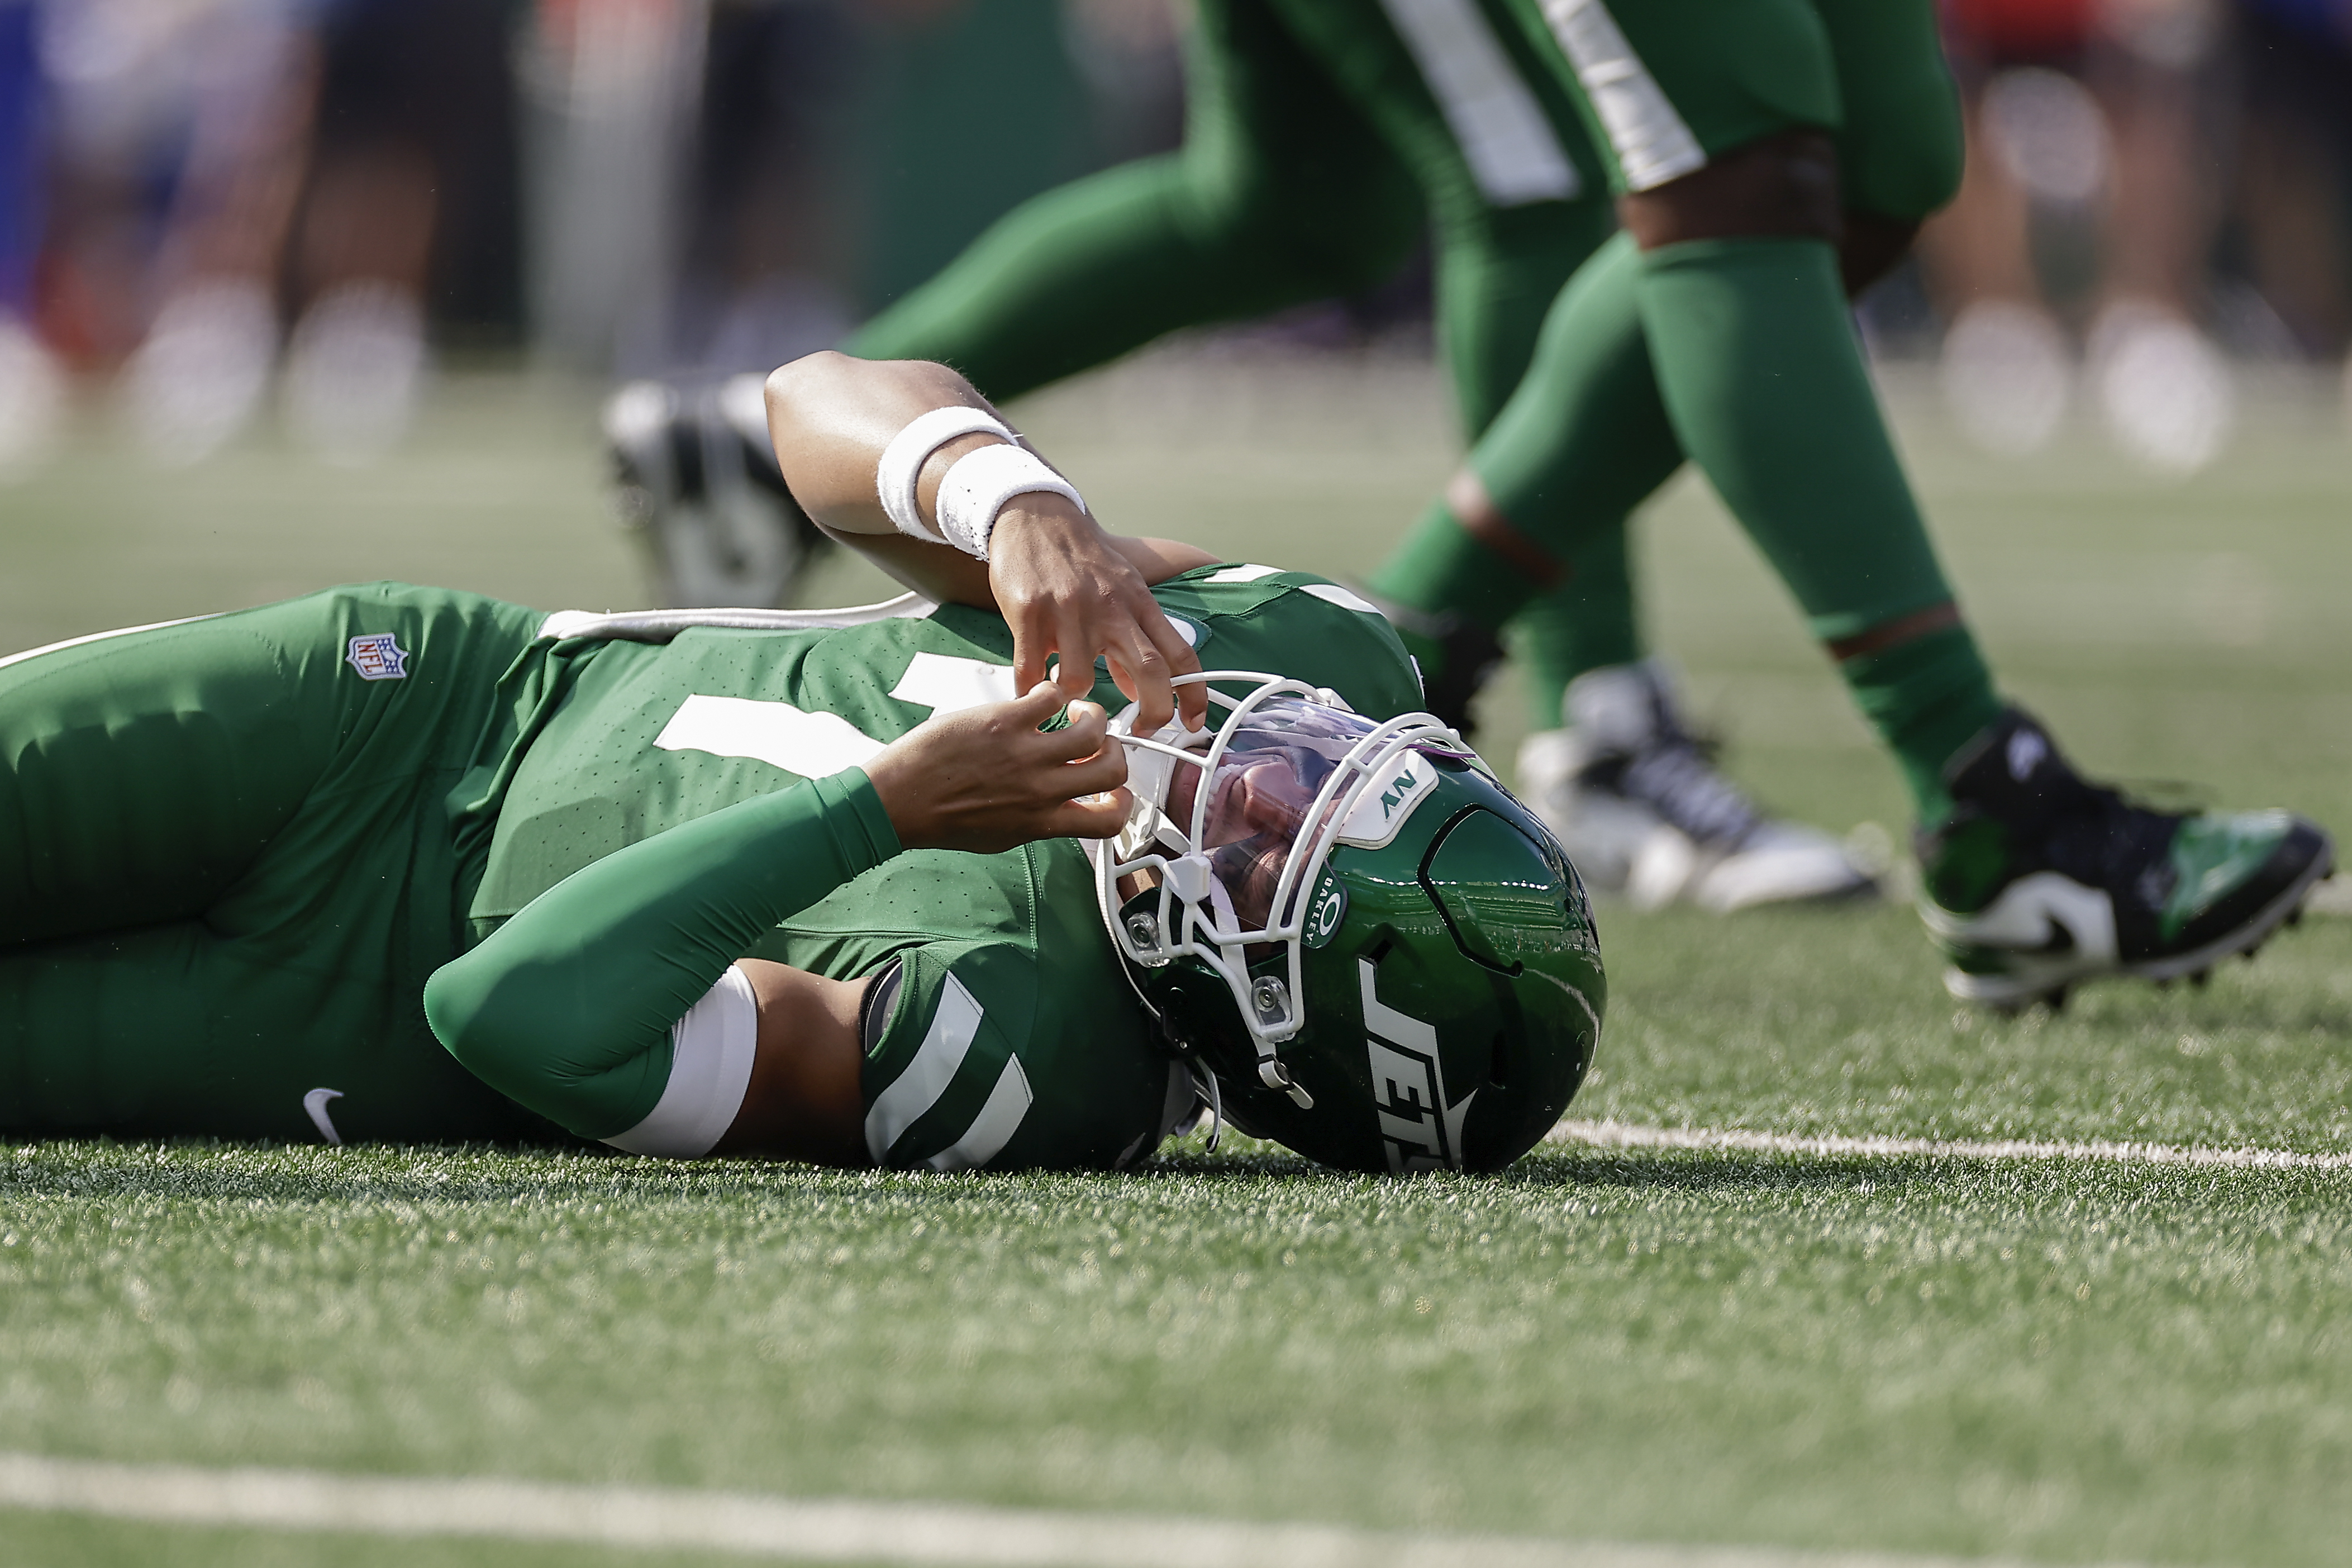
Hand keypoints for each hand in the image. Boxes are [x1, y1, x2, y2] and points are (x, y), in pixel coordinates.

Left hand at [863, 683, 1131, 853]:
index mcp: (1043, 822)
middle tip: (1097, 743)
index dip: (1122, 804)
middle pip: (1113, 769)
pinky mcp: (1005, 721)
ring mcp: (1025, 754)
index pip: (1108, 821)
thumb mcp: (1003, 835)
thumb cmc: (942, 818)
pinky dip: (1053, 693)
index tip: (1114, 791)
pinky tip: (1040, 698)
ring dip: (1093, 716)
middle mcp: (1041, 790)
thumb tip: (1063, 810)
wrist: (899, 800)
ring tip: (1077, 711)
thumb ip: (1040, 821)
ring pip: (1093, 729)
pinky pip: (1051, 697)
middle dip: (1114, 752)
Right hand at [987, 499, 1205, 733]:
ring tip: (1064, 695)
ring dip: (1073, 699)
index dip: (1193, 694)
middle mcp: (1110, 607)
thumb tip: (1136, 689)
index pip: (1180, 653)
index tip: (1192, 722)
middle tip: (1139, 733)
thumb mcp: (1119, 590)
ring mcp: (1069, 610)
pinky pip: (1030, 670)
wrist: (1034, 515)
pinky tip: (1030, 692)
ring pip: (1081, 680)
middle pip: (1149, 670)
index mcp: (1138, 602)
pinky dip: (1030, 692)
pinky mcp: (1029, 612)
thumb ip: (1132, 638)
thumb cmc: (1080, 558)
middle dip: (1152, 712)